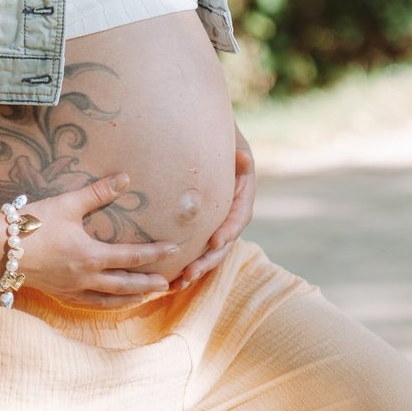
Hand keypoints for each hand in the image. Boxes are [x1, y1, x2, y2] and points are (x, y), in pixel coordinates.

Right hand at [14, 174, 179, 308]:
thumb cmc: (33, 224)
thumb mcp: (68, 204)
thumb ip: (98, 193)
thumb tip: (124, 178)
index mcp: (91, 256)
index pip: (132, 256)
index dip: (155, 253)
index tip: (174, 249)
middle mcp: (85, 277)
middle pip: (125, 284)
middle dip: (148, 284)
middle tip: (168, 284)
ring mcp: (71, 289)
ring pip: (108, 300)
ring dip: (129, 299)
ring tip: (145, 298)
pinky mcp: (58, 293)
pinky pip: (88, 304)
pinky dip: (105, 305)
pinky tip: (108, 303)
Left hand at [167, 125, 255, 292]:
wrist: (198, 127)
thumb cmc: (216, 133)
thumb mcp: (231, 139)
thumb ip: (236, 153)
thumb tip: (242, 160)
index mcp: (242, 193)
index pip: (239, 217)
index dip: (228, 231)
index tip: (215, 242)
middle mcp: (230, 210)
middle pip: (223, 242)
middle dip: (208, 260)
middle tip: (190, 274)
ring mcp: (215, 220)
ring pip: (208, 250)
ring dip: (196, 268)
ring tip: (179, 283)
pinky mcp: (199, 225)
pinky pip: (194, 247)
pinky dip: (185, 263)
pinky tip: (169, 279)